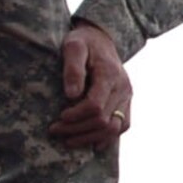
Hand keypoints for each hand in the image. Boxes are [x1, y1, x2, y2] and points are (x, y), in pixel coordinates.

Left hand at [50, 21, 132, 150]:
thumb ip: (73, 69)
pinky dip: (107, 138)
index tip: (59, 117)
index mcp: (110, 75)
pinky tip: (91, 143)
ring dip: (90, 138)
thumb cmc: (83, 42)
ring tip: (68, 140)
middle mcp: (123, 88)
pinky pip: (122, 126)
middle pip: (104, 120)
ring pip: (114, 128)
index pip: (95, 106)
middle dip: (78, 130)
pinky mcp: (126, 102)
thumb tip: (71, 95)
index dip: (76, 116)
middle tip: (55, 130)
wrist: (101, 39)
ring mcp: (127, 96)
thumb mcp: (73, 47)